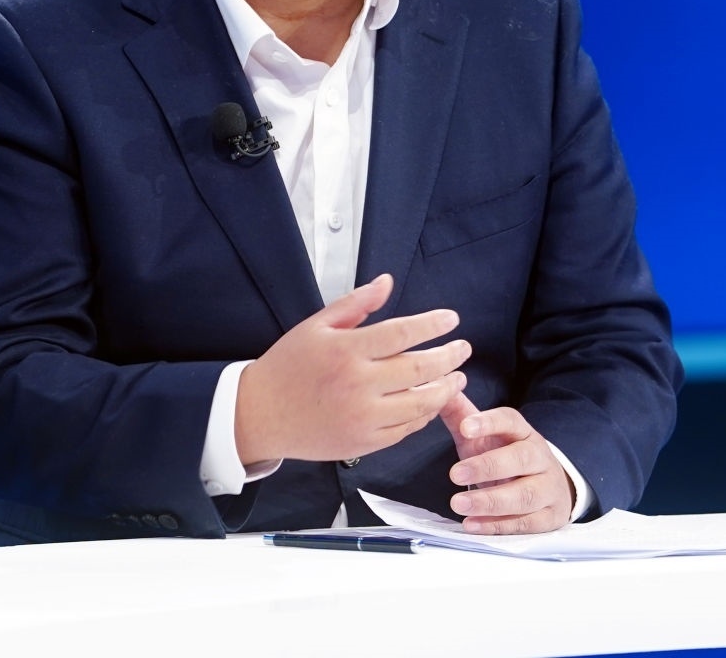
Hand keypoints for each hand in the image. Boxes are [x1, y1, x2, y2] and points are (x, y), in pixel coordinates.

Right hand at [235, 274, 469, 465]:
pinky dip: (424, 416)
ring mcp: (362, 417)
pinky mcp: (363, 443)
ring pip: (418, 404)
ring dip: (444, 389)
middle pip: (417, 369)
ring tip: (458, 378)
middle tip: (464, 348)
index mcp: (345, 350)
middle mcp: (357, 384)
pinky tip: (431, 403)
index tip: (452, 319)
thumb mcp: (316, 325)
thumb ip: (356, 304)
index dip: (432, 325)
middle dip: (448, 357)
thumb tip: (387, 282)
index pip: (401, 332)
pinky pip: (405, 430)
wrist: (262, 414)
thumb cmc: (289, 365)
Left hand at [440, 394, 574, 533]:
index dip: (489, 423)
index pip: (511, 421)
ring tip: (458, 503)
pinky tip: (472, 524)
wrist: (549, 487)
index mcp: (523, 433)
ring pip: (524, 495)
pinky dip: (497, 526)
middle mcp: (540, 457)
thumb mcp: (485, 436)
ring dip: (490, 502)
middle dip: (487, 467)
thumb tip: (440, 387)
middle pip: (520, 458)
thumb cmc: (507, 457)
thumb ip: (461, 414)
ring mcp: (548, 489)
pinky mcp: (549, 518)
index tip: (465, 427)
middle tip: (454, 474)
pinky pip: (525, 524)